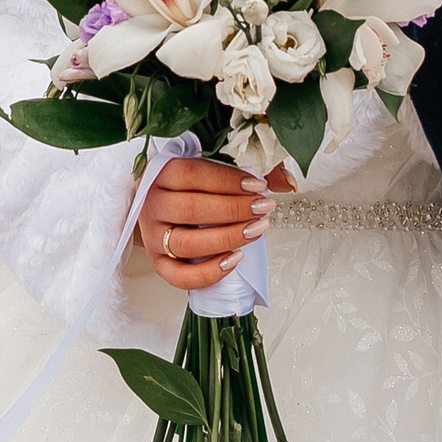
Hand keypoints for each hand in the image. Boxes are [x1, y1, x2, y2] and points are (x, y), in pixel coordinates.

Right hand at [134, 157, 293, 291]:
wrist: (160, 202)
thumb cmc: (192, 184)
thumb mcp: (216, 165)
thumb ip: (251, 167)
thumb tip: (288, 182)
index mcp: (162, 173)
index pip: (193, 174)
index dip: (228, 180)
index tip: (258, 185)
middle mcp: (152, 204)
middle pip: (190, 209)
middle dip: (234, 210)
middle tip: (264, 208)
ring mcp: (153, 236)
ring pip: (185, 244)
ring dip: (226, 238)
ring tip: (257, 230)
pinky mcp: (158, 262)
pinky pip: (178, 276)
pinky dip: (207, 273)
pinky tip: (234, 260)